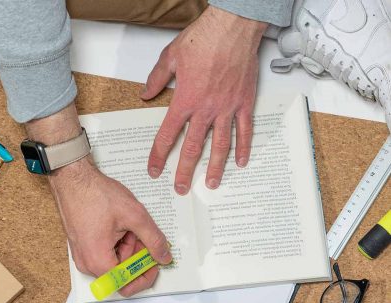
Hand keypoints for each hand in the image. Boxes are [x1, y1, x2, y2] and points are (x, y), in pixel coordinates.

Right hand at [49, 157, 171, 296]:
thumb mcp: (135, 215)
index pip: (126, 285)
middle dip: (137, 257)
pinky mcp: (83, 248)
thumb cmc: (96, 194)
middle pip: (121, 275)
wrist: (73, 179)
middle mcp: (87, 264)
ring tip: (129, 226)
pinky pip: (106, 255)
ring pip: (115, 264)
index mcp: (98, 260)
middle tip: (143, 236)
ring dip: (129, 248)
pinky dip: (119, 244)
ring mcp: (83, 256)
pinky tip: (121, 227)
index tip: (154, 262)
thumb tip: (164, 256)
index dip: (144, 276)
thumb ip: (154, 240)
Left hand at [141, 6, 266, 193]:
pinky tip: (241, 162)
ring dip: (215, 167)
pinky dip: (243, 147)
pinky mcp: (244, 103)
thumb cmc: (203, 38)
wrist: (232, 25)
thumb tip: (146, 94)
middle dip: (185, 171)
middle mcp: (205, 109)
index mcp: (185, 101)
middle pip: (193, 148)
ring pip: (220, 145)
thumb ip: (157, 79)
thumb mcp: (170, 56)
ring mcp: (227, 108)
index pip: (167, 135)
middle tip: (181, 188)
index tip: (154, 170)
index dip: (159, 155)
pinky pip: (245, 130)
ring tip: (212, 184)